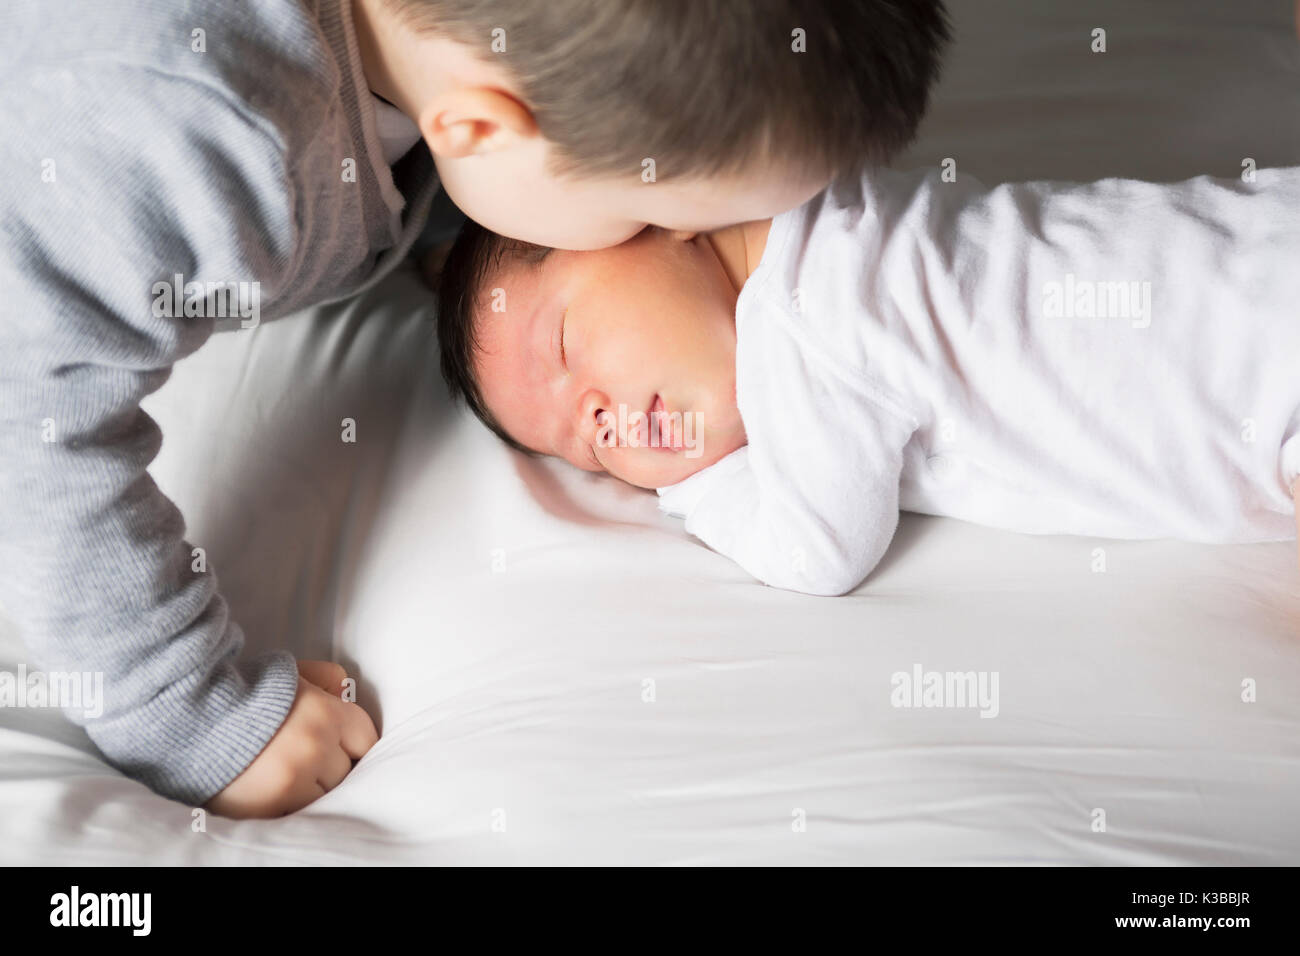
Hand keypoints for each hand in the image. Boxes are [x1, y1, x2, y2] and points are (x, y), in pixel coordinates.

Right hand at [205, 660, 377, 817]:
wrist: (187, 718)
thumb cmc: (242, 693)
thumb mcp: (289, 673)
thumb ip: (326, 678)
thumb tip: (346, 692)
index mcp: (325, 713)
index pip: (365, 740)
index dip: (351, 744)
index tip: (339, 747)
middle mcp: (315, 747)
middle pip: (345, 771)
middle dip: (329, 766)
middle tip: (303, 759)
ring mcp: (294, 780)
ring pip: (324, 795)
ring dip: (309, 789)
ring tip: (284, 774)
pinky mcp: (270, 807)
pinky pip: (296, 812)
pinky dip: (288, 805)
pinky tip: (270, 789)